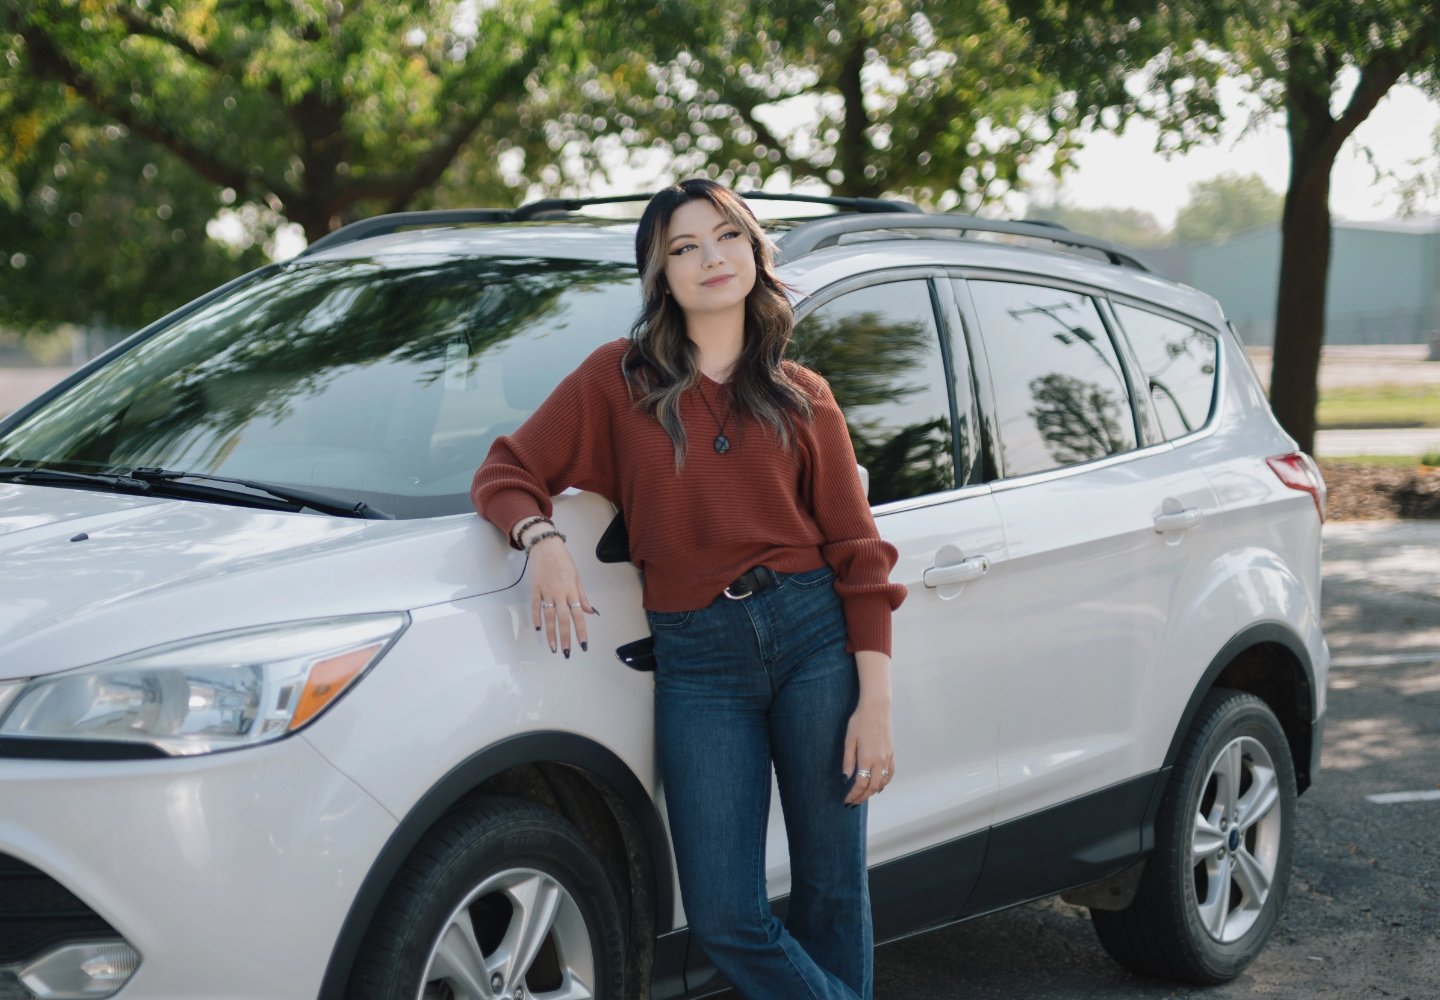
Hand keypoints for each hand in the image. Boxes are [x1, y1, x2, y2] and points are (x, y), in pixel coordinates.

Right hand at [526, 535, 595, 657]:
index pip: (578, 615)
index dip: (581, 631)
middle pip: (563, 619)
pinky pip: (536, 606)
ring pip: (548, 616)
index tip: (583, 645)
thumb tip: (590, 611)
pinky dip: (537, 617)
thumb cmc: (563, 559)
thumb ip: (582, 596)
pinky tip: (538, 629)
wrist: (545, 545)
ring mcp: (546, 592)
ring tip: (553, 647)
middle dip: (566, 637)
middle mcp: (559, 593)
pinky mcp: (535, 589)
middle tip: (567, 652)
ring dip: (551, 633)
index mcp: (571, 590)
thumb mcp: (577, 576)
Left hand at [842, 693, 893, 804]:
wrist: (877, 708)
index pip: (861, 784)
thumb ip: (848, 761)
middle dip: (862, 797)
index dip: (853, 795)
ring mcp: (887, 757)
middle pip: (872, 787)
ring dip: (873, 792)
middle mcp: (879, 760)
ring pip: (882, 782)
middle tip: (853, 803)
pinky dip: (884, 782)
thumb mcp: (849, 740)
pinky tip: (878, 786)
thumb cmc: (860, 721)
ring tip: (863, 796)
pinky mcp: (892, 753)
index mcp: (867, 758)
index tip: (847, 800)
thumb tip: (845, 779)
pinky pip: (890, 773)